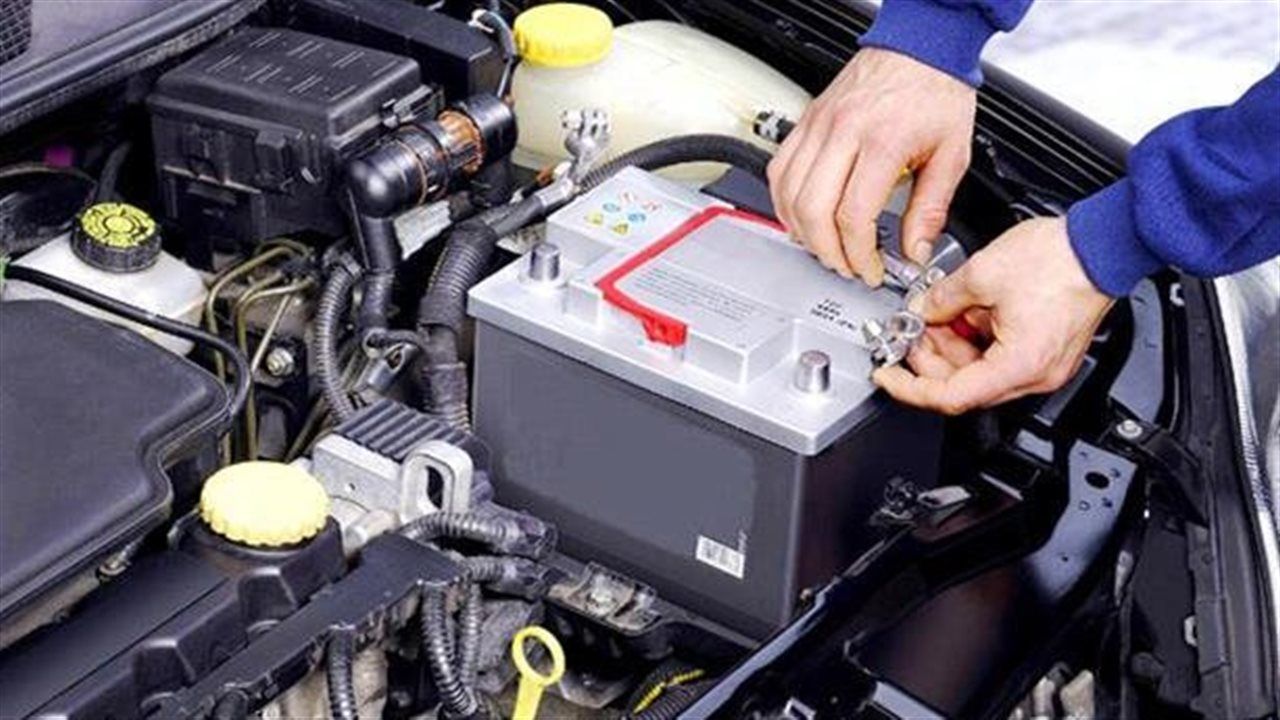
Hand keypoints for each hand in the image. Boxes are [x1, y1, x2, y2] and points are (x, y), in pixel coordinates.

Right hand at [768, 48, 975, 285]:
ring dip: (803, 231)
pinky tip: (803, 216)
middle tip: (846, 265)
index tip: (870, 269)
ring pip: (787, 193)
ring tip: (825, 247)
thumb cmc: (935, 91)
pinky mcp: (806, 122)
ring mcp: (819, 125)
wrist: (920, 46)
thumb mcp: (952, 155)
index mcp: (883, 142)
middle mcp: (844, 132)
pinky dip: (784, 202)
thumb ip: (930, 209)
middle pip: (813, 210)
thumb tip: (915, 251)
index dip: (859, 254)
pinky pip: (779, 170)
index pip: (854, 214)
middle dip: (827, 251)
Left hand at [872, 217, 1113, 414]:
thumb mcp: (982, 274)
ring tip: (937, 313)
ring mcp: (1041, 365)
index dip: (910, 388)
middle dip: (929, 358)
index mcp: (1019, 365)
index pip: (950, 396)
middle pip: (963, 386)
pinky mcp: (1043, 351)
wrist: (1101, 244)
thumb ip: (940, 299)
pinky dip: (974, 338)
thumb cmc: (1061, 259)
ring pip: (978, 371)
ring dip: (950, 345)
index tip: (888, 376)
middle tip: (911, 330)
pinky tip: (963, 312)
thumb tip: (920, 311)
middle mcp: (1034, 375)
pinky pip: (997, 356)